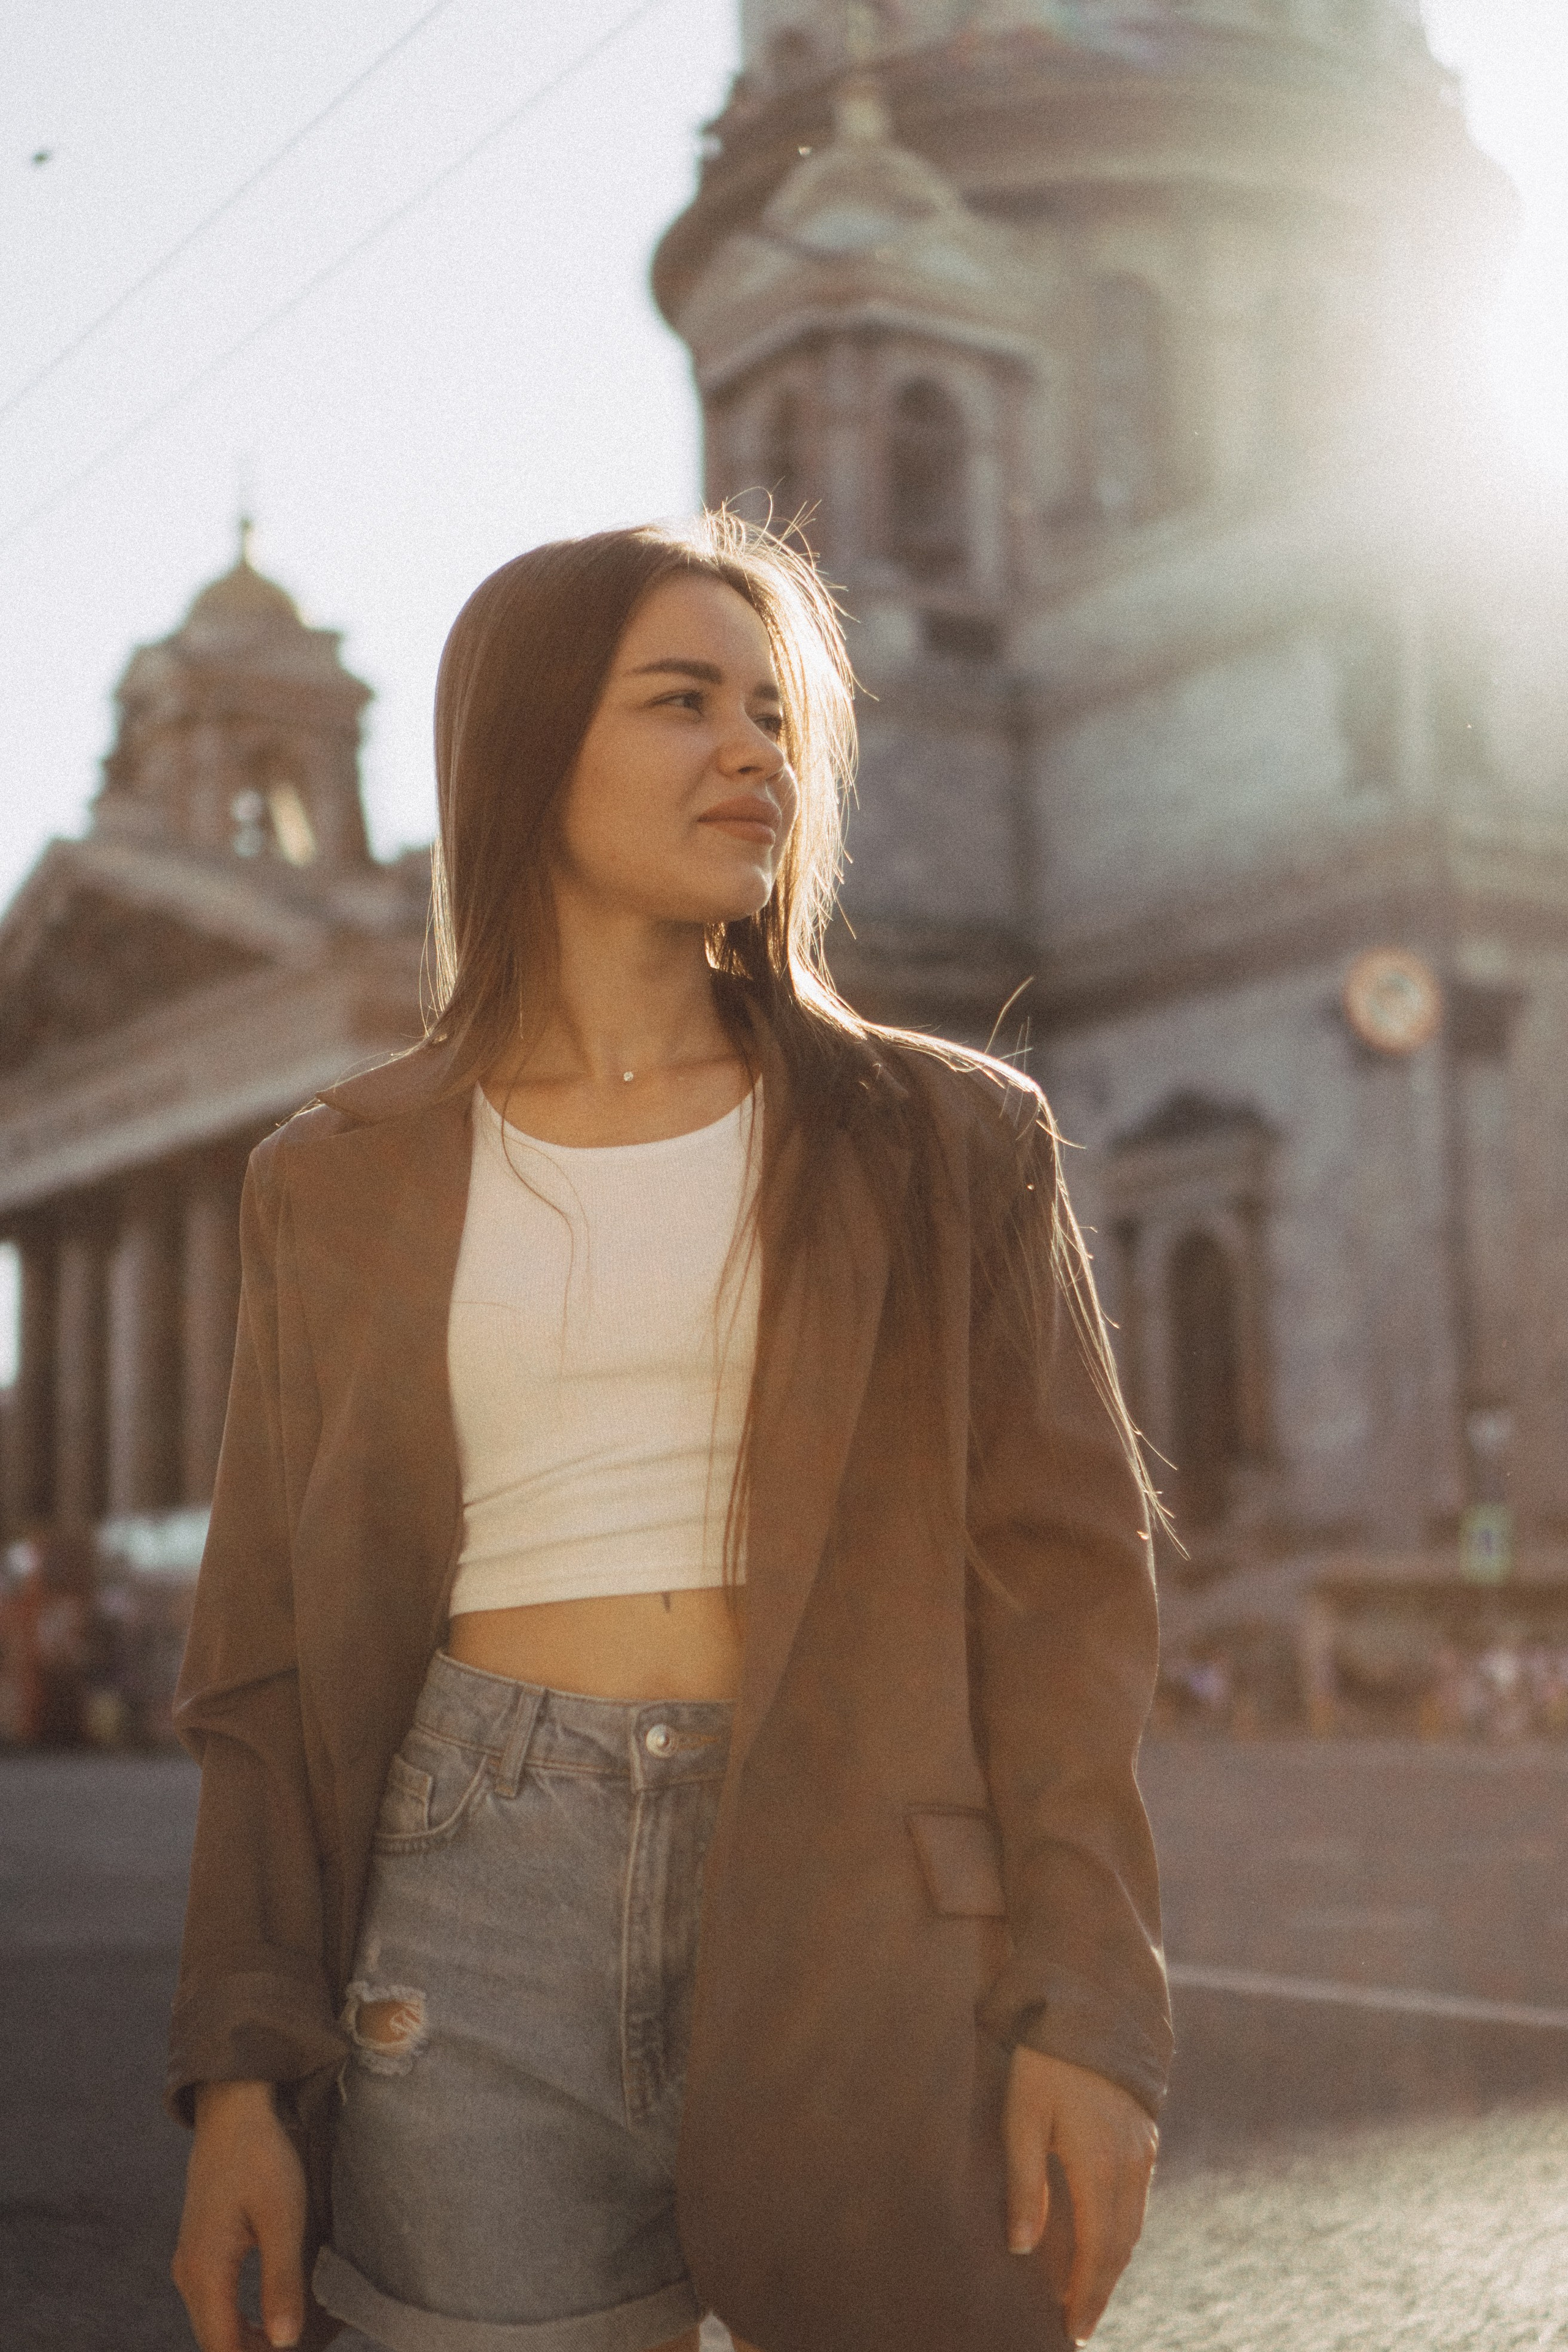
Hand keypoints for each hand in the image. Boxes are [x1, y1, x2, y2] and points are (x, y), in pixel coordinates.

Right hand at [172, 2080, 307, 2351]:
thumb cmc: (261, 2157)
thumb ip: (281, 2282)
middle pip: (215, 2341)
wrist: (233, 2110)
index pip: (222, 2348)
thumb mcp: (282, 2218)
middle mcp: (188, 2273)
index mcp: (205, 2271)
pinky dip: (237, 2318)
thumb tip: (283, 2343)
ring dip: (245, 2339)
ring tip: (287, 2336)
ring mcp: (189, 2260)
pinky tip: (267, 2314)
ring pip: (213, 2322)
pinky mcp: (198, 2248)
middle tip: (296, 2346)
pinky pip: (213, 2301)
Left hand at [1002, 2045, 1156, 2343]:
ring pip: (1133, 2223)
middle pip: (1120, 2245)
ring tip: (1088, 2289)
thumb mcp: (1021, 2115)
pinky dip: (1122, 2228)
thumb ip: (1022, 2183)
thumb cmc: (1048, 2055)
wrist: (1096, 1999)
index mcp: (1100, 2166)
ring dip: (1113, 2260)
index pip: (1098, 2252)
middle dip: (1101, 2288)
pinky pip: (1137, 2196)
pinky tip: (1105, 2234)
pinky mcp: (1144, 2131)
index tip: (1073, 2330)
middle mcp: (1130, 2164)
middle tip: (1080, 2323)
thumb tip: (1022, 2249)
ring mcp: (1143, 2147)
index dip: (1086, 2295)